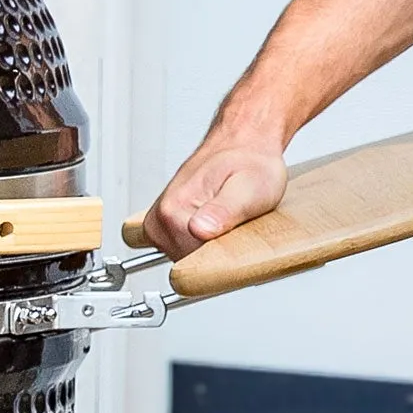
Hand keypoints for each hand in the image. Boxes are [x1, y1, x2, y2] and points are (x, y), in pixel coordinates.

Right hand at [140, 124, 290, 258]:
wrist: (244, 144)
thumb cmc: (251, 162)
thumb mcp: (250, 187)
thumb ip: (225, 211)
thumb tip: (199, 229)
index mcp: (173, 211)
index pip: (196, 267)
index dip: (223, 259)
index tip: (236, 239)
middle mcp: (161, 218)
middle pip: (190, 266)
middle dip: (218, 254)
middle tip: (236, 225)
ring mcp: (161, 223)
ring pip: (188, 261)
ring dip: (211, 248)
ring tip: (227, 222)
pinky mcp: (166, 226)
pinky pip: (183, 251)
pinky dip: (202, 245)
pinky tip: (216, 226)